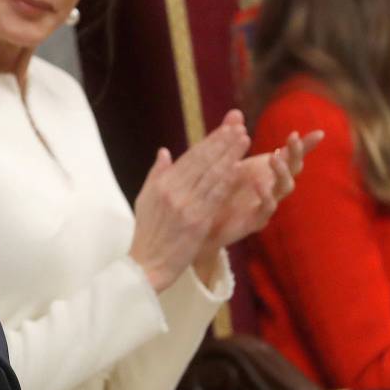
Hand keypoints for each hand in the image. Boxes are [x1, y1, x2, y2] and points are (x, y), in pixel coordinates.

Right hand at [130, 111, 249, 291]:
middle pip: (202, 161)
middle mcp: (173, 191)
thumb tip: (164, 152)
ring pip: (211, 175)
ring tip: (244, 139)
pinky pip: (215, 197)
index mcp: (161, 184)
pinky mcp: (197, 221)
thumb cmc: (147, 233)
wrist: (147, 264)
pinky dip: (227, 181)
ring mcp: (185, 205)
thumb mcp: (144, 199)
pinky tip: (239, 168)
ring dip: (229, 155)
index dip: (210, 141)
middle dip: (222, 142)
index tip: (226, 128)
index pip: (190, 157)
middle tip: (240, 126)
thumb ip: (156, 174)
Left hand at [204, 129, 323, 250]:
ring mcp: (266, 204)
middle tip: (291, 138)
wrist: (201, 223)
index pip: (290, 156)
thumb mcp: (224, 160)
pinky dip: (266, 196)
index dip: (304, 145)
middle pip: (292, 169)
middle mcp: (271, 186)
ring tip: (274, 157)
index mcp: (267, 171)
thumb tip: (236, 112)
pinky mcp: (255, 220)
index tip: (320, 132)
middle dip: (295, 154)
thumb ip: (231, 138)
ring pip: (284, 188)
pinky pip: (266, 209)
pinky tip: (260, 184)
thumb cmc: (218, 189)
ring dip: (282, 172)